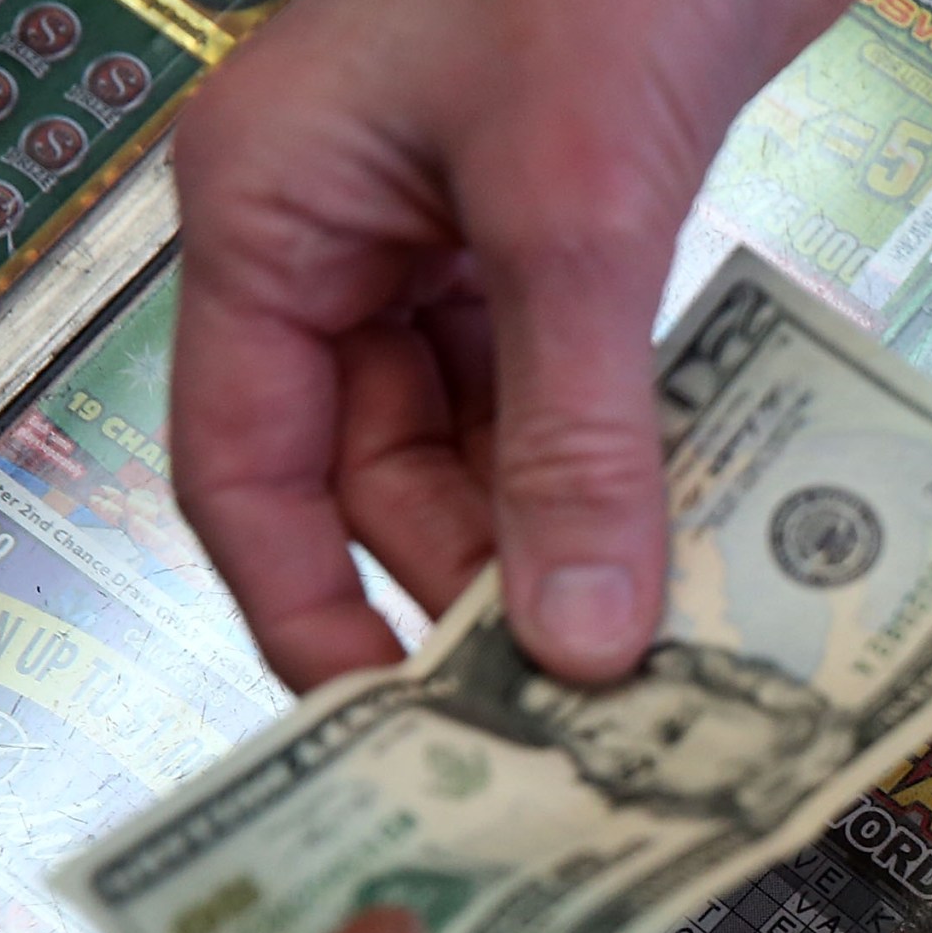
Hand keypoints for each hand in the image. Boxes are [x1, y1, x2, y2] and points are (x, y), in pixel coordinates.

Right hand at [170, 0, 853, 690]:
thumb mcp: (576, 209)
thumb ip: (578, 430)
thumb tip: (585, 627)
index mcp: (274, 215)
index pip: (245, 467)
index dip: (310, 606)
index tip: (394, 722)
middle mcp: (351, 236)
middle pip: (381, 470)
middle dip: (473, 580)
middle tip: (570, 701)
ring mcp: (461, 235)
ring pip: (489, 438)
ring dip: (565, 531)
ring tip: (644, 643)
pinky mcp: (570, 227)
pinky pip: (573, 385)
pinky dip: (623, 459)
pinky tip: (686, 535)